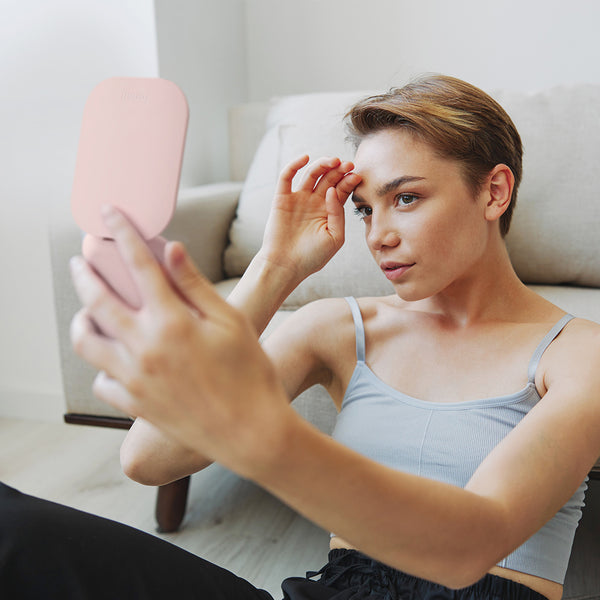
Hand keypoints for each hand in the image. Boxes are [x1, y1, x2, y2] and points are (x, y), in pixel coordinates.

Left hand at [70, 207, 291, 474]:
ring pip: (87, 342)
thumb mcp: (231, 321)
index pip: (138, 264)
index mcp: (171, 322)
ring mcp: (135, 379)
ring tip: (86, 309)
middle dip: (86, 271)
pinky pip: (102, 380)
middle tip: (82, 259)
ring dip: (81, 318)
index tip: (110, 213)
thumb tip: (171, 249)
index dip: (122, 232)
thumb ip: (196, 285)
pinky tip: (115, 358)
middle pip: (98, 299)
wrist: (251, 432)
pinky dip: (103, 364)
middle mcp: (144, 348)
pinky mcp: (135, 404)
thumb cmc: (250, 373)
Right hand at [258, 155, 360, 281]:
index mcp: (328, 211)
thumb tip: (333, 190)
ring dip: (322, 164)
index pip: (341, 190)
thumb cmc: (312, 257)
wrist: (286, 266)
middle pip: (328, 179)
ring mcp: (298, 199)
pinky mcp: (281, 199)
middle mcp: (314, 202)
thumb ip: (338, 214)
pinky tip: (305, 158)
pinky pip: (287, 177)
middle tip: (347, 164)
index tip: (357, 175)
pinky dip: (294, 165)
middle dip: (339, 170)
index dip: (349, 181)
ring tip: (333, 161)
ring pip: (311, 174)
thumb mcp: (335, 238)